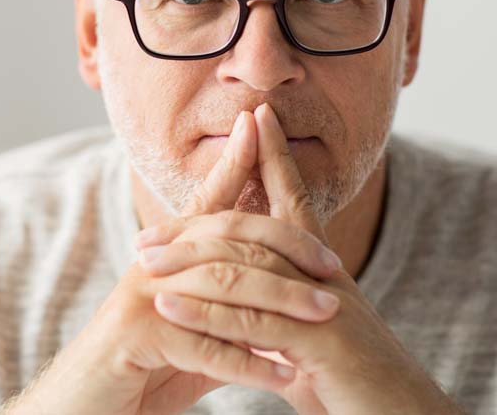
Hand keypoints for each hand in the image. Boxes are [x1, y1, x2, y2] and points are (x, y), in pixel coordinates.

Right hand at [8, 107, 340, 414]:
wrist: (82, 402)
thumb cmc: (140, 364)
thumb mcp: (187, 326)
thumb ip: (223, 310)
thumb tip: (268, 312)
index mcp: (168, 253)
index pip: (208, 200)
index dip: (233, 159)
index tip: (258, 123)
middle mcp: (155, 263)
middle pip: (228, 238)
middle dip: (284, 243)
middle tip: (333, 263)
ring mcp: (144, 295)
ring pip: (223, 286)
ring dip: (279, 302)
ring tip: (325, 317)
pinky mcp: (135, 334)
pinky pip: (202, 344)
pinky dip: (247, 361)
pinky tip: (283, 374)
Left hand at [136, 102, 463, 414]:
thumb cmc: (354, 379)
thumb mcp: (314, 334)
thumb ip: (283, 309)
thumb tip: (252, 302)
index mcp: (320, 267)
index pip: (295, 195)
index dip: (276, 153)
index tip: (257, 117)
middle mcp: (321, 274)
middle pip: (255, 225)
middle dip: (197, 221)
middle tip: (145, 230)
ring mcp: (322, 302)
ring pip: (244, 267)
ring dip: (186, 261)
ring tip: (142, 261)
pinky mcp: (322, 341)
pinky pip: (250, 321)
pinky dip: (203, 313)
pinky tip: (165, 306)